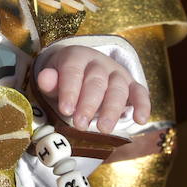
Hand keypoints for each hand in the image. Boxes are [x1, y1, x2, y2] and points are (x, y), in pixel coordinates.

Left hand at [35, 44, 149, 132]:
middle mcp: (99, 62)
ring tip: (103, 130)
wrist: (85, 68)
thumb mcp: (54, 76)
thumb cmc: (66, 78)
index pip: (73, 71)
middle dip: (88, 104)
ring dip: (111, 109)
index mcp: (77, 56)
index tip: (65, 110)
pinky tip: (140, 120)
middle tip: (80, 125)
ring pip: (117, 88)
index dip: (69, 90)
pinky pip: (140, 92)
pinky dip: (142, 105)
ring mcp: (117, 73)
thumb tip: (44, 79)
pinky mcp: (132, 84)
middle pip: (96, 82)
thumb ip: (49, 81)